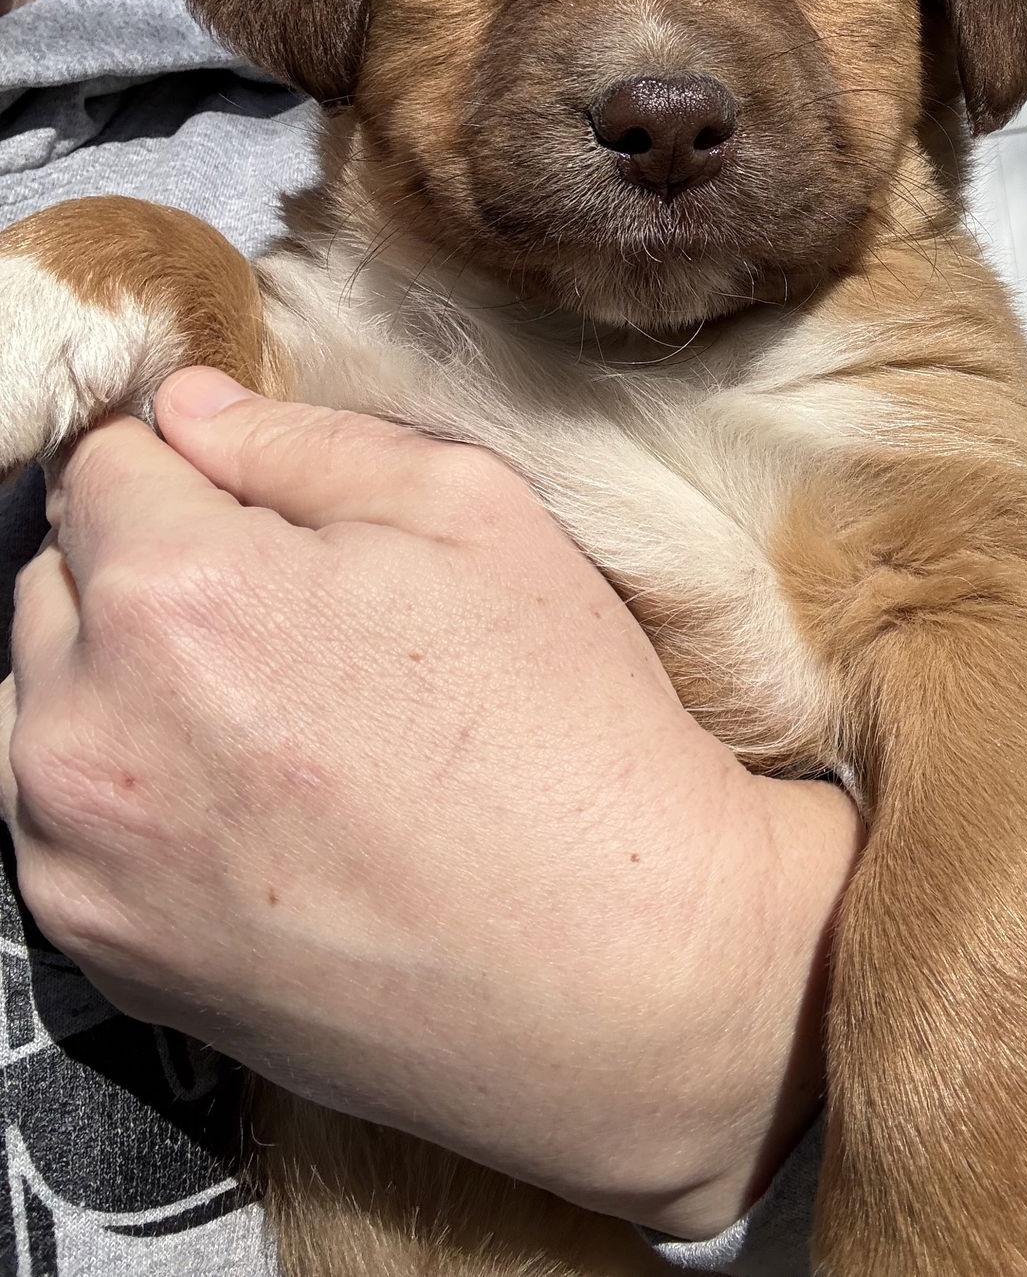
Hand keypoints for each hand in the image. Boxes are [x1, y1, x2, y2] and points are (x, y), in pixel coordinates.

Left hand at [0, 371, 861, 1236]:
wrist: (618, 970)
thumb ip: (305, 441)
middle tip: (290, 616)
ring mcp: (79, 861)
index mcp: (177, 593)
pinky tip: (253, 804)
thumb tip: (187, 408)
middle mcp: (89, 730)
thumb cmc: (564, 727)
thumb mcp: (474, 516)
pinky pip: (58, 825)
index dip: (188, 466)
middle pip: (53, 580)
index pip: (99, 464)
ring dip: (119, 682)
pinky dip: (127, 792)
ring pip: (42, 704)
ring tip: (269, 717)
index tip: (257, 505)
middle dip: (145, 569)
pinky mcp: (100, 958)